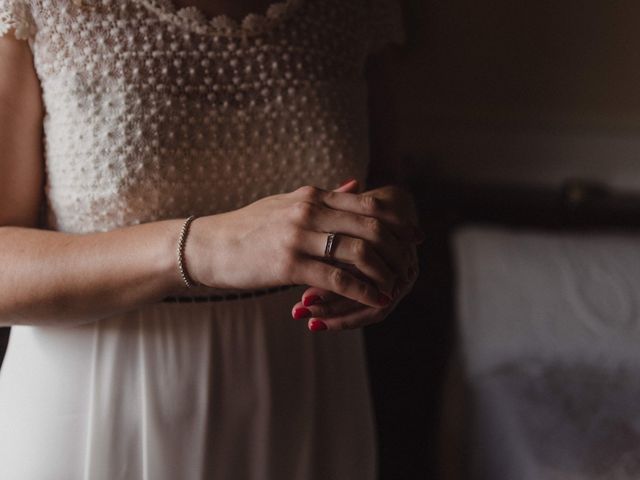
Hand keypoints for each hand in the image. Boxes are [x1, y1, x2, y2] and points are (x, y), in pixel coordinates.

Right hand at [184, 182, 421, 307]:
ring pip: (358, 252)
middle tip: (410, 265)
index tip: (416, 237)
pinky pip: (336, 278)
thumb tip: (357, 184)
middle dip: (398, 248)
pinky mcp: (287, 264)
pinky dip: (362, 291)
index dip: (399, 221)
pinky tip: (374, 300)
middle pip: (372, 226)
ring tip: (394, 286)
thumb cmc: (251, 227)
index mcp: (313, 196)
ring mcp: (298, 236)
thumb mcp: (289, 203)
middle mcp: (309, 211)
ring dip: (384, 272)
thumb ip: (326, 196)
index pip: (369, 204)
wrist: (209, 245)